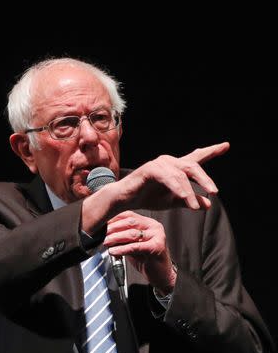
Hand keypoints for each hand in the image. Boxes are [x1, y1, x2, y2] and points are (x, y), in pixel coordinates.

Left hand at [103, 211, 176, 293]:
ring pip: (132, 234)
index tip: (101, 223)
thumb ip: (121, 236)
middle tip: (101, 234)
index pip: (128, 215)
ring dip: (116, 238)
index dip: (113, 219)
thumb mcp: (130, 244)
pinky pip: (136, 246)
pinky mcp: (157, 247)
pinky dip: (122, 249)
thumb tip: (103, 231)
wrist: (161, 274)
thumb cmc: (145, 259)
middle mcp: (154, 227)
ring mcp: (157, 236)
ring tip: (106, 242)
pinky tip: (114, 251)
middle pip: (130, 222)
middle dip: (113, 228)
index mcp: (148, 222)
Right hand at [113, 142, 228, 210]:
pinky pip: (169, 179)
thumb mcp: (174, 201)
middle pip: (193, 165)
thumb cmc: (148, 197)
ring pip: (182, 175)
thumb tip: (209, 204)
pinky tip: (184, 198)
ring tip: (195, 208)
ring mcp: (160, 164)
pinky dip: (178, 189)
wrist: (126, 199)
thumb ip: (190, 200)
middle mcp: (169, 162)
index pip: (196, 157)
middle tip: (215, 192)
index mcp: (177, 168)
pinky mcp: (150, 169)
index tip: (226, 145)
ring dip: (190, 192)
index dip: (211, 151)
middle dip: (205, 179)